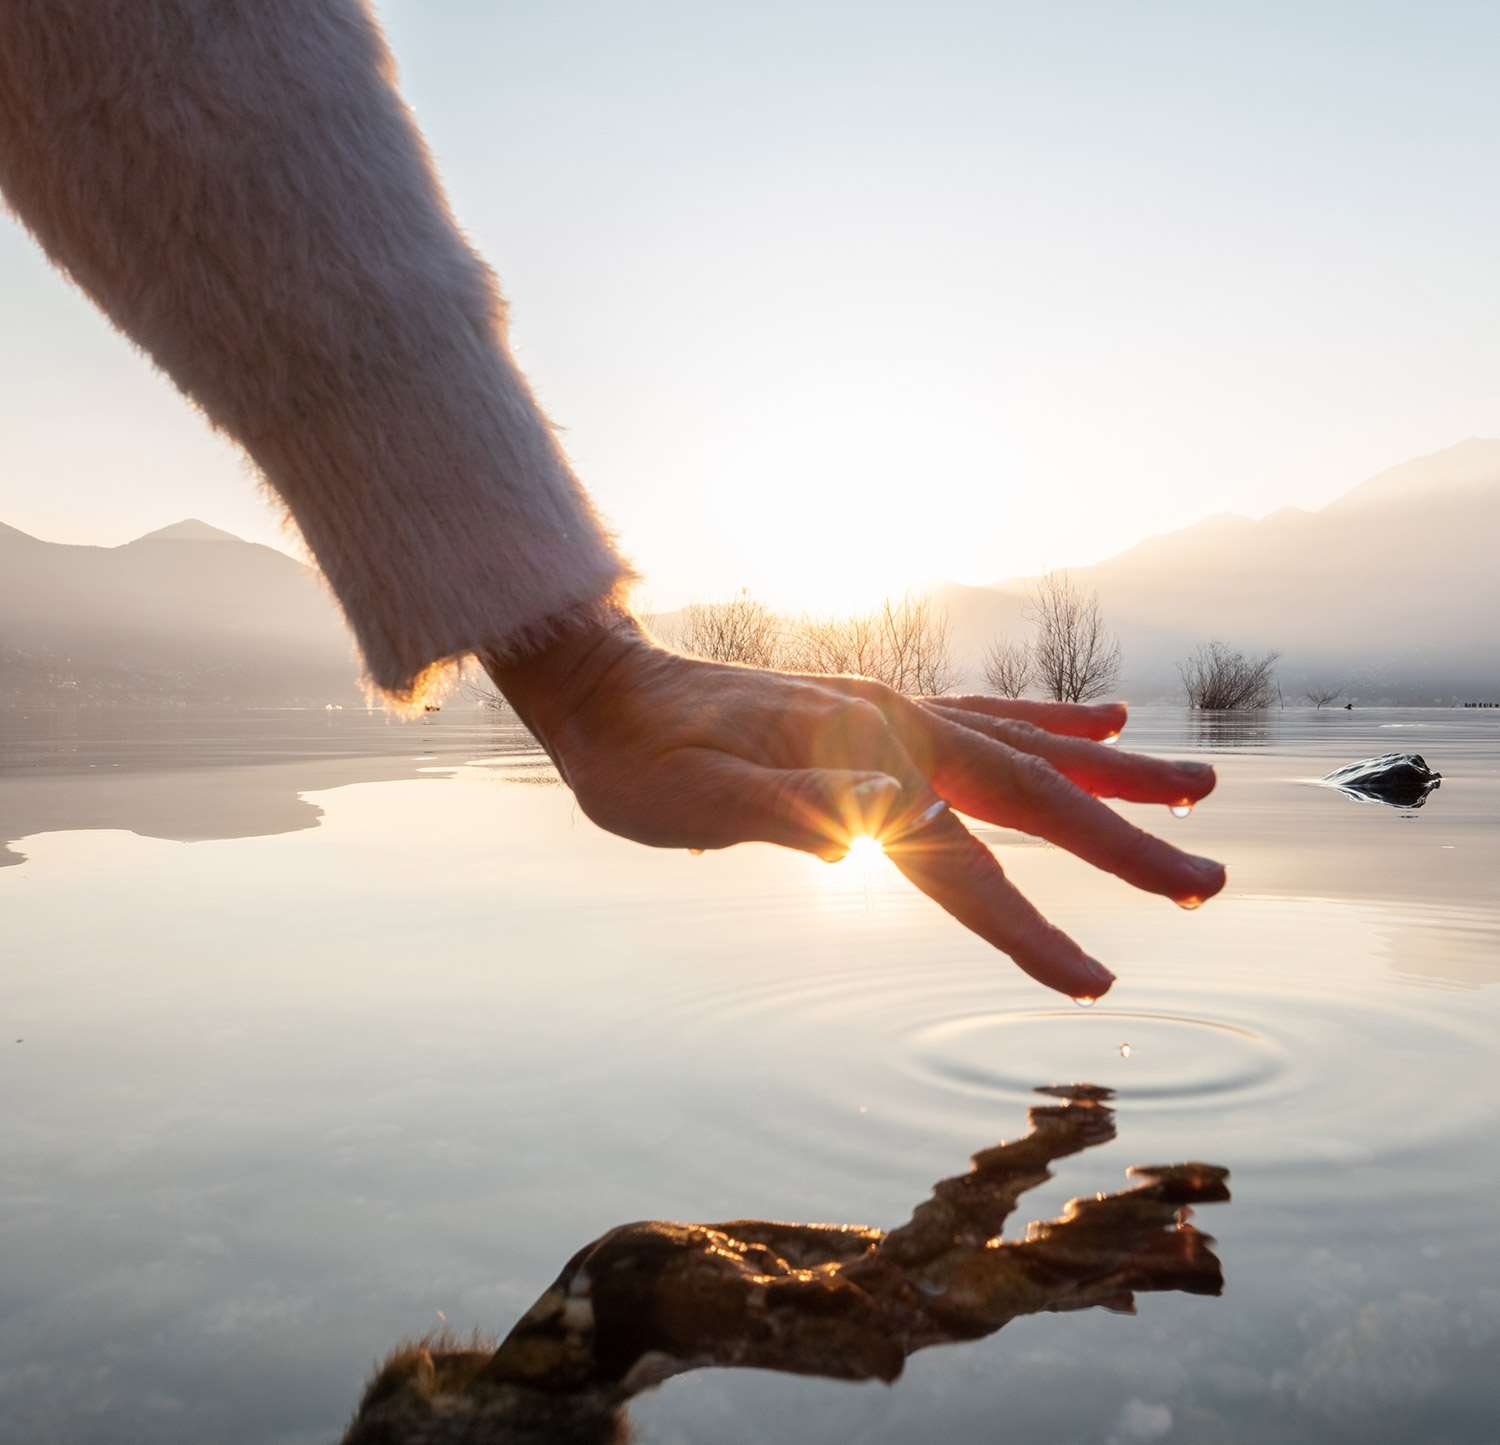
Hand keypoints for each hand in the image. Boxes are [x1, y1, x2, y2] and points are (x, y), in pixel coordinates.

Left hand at [486, 612, 1223, 999]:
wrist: (604, 692)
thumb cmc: (637, 762)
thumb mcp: (691, 798)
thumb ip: (784, 808)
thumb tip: (887, 819)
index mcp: (860, 761)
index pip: (961, 862)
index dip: (1028, 927)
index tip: (1094, 984)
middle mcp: (895, 727)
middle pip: (1030, 796)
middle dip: (1123, 845)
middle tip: (1210, 884)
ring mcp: (895, 713)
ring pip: (1029, 749)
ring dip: (1116, 777)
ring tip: (1198, 791)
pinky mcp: (882, 712)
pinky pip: (991, 718)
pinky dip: (1053, 725)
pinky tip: (1102, 721)